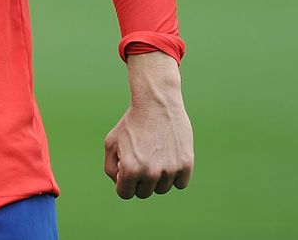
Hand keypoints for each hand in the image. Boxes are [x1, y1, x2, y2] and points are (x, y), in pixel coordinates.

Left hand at [104, 51, 193, 198]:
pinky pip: (180, 184)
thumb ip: (111, 168)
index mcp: (131, 169)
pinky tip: (168, 157)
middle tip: (141, 159)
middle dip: (139, 180)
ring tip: (154, 155)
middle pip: (144, 193)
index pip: (125, 194)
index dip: (123, 182)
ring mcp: (170, 170)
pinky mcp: (186, 164)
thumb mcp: (111, 142)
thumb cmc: (131, 123)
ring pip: (162, 189)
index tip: (126, 169)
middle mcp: (151, 173)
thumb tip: (121, 184)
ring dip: (157, 177)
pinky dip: (175, 175)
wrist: (156, 103)